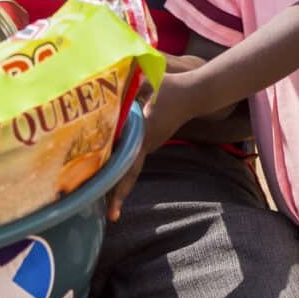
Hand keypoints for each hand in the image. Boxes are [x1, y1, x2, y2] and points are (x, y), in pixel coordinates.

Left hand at [105, 72, 198, 221]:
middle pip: (128, 174)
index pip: (129, 165)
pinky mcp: (149, 141)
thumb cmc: (169, 87)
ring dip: (118, 181)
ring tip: (105, 201)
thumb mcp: (148, 82)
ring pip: (130, 167)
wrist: (193, 94)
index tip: (114, 210)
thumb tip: (109, 81)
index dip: (119, 187)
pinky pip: (133, 158)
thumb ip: (129, 83)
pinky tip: (110, 172)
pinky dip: (122, 168)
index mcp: (144, 134)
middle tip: (110, 216)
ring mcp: (149, 144)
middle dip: (117, 194)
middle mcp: (146, 144)